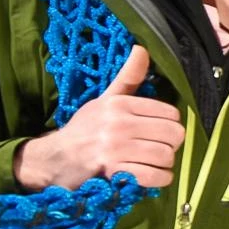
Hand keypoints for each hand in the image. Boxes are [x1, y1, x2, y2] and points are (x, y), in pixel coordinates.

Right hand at [16, 47, 184, 191]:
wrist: (55, 159)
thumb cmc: (84, 130)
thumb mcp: (104, 100)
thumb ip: (128, 77)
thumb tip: (142, 49)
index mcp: (120, 103)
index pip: (170, 113)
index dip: (170, 125)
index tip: (158, 132)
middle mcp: (118, 122)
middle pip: (173, 134)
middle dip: (171, 145)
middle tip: (158, 149)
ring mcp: (115, 147)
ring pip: (165, 156)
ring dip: (164, 165)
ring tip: (153, 164)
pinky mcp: (112, 170)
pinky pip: (153, 176)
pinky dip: (158, 180)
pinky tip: (150, 177)